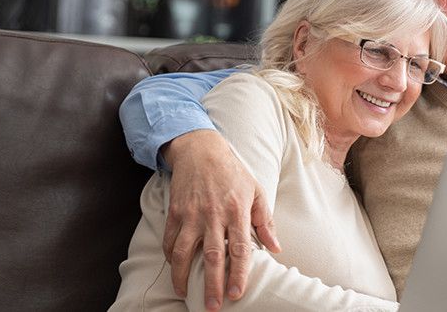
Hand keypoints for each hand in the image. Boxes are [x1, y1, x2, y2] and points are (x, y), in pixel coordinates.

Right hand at [162, 129, 280, 309]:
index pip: (239, 249)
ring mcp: (192, 214)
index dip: (238, 274)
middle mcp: (213, 215)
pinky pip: (170, 239)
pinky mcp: (175, 211)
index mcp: (237, 211)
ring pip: (185, 252)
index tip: (237, 293)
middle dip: (213, 284)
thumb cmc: (233, 172)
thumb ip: (266, 221)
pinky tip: (175, 269)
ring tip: (185, 293)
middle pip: (213, 256)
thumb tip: (276, 248)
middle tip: (213, 306)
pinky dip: (170, 257)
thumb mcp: (255, 191)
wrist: (201, 151)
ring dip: (183, 276)